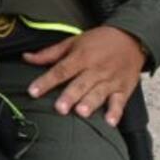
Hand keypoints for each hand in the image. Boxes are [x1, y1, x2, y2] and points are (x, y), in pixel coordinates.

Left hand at [24, 26, 146, 126]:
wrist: (132, 37)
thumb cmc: (100, 40)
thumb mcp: (73, 41)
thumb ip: (50, 53)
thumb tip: (27, 57)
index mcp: (81, 56)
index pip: (61, 70)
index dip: (46, 81)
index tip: (33, 91)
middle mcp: (95, 69)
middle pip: (80, 84)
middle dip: (70, 96)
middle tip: (59, 108)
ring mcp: (110, 80)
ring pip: (99, 93)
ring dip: (90, 103)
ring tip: (81, 112)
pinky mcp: (124, 89)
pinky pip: (120, 101)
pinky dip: (116, 112)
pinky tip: (110, 122)